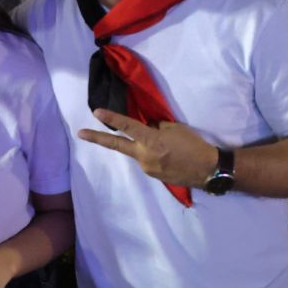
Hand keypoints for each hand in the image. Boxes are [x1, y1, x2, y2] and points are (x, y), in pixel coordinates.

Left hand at [77, 108, 216, 187]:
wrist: (207, 169)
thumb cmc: (194, 145)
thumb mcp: (175, 128)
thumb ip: (156, 127)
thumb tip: (146, 128)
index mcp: (151, 141)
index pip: (127, 127)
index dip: (111, 118)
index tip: (96, 112)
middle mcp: (144, 156)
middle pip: (117, 145)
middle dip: (97, 138)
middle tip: (81, 133)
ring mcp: (146, 167)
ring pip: (137, 152)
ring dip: (143, 146)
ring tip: (168, 146)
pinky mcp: (152, 175)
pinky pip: (146, 160)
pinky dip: (152, 154)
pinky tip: (168, 155)